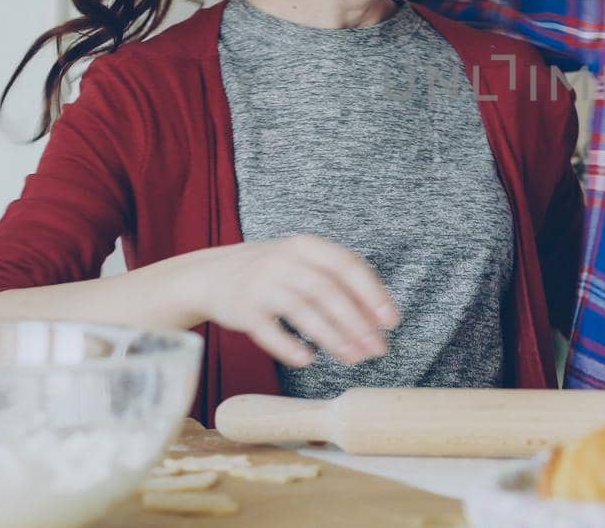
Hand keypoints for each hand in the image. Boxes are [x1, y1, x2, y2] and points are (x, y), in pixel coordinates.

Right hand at [190, 235, 400, 368]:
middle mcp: (284, 260)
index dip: (373, 293)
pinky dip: (290, 347)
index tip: (392, 321)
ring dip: (332, 338)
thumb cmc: (274, 272)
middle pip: (328, 291)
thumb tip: (379, 320)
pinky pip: (269, 332)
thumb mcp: (304, 264)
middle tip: (377, 349)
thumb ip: (339, 284)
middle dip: (358, 323)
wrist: (212, 274)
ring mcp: (262, 284)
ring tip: (353, 358)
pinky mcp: (243, 310)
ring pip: (303, 311)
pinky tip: (309, 360)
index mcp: (307, 246)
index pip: (348, 265)